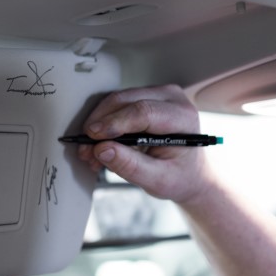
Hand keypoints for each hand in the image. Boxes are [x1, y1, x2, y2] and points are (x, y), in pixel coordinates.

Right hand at [79, 85, 214, 203]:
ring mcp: (157, 94)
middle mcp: (171, 98)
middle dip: (100, 124)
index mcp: (183, 117)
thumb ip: (130, 166)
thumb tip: (102, 150)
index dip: (114, 123)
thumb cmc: (180, 177)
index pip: (143, 111)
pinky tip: (97, 144)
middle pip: (126, 100)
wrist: (190, 173)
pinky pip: (116, 104)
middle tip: (85, 148)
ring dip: (98, 124)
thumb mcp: (158, 180)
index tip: (92, 138)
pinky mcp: (144, 97)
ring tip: (89, 151)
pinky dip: (102, 122)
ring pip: (116, 100)